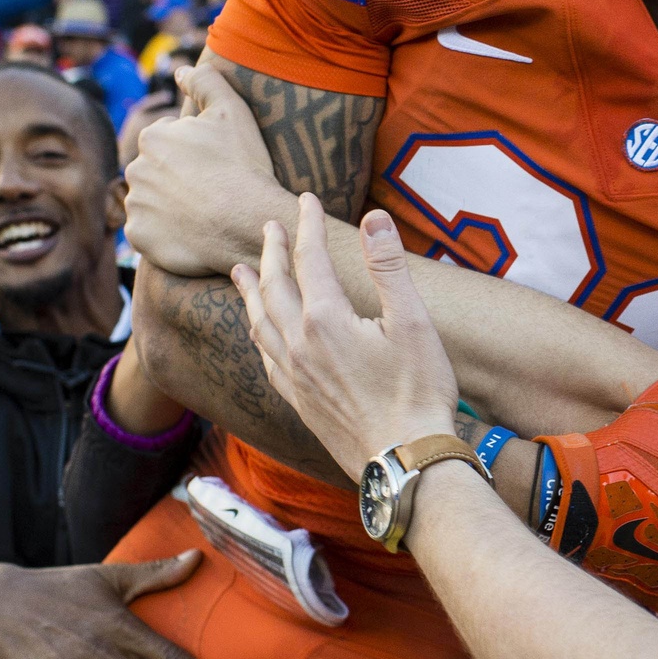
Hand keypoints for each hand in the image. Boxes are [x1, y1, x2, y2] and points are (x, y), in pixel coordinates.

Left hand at [124, 66, 289, 277]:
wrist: (246, 221)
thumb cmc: (242, 165)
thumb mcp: (232, 110)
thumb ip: (205, 81)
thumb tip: (179, 70)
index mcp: (152, 137)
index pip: (169, 142)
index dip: (195, 153)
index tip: (215, 165)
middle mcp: (135, 169)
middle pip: (156, 172)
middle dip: (176, 178)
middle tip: (209, 189)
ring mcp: (135, 205)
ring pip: (150, 202)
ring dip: (169, 206)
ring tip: (201, 213)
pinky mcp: (138, 236)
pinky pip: (148, 232)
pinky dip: (164, 233)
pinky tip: (190, 232)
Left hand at [231, 196, 462, 481]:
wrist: (404, 460)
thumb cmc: (418, 392)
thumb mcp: (413, 323)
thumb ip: (389, 267)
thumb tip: (374, 218)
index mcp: (326, 320)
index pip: (308, 258)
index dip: (306, 225)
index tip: (305, 198)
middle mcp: (298, 344)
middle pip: (274, 286)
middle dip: (270, 252)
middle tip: (268, 227)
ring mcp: (293, 375)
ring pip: (259, 322)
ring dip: (250, 291)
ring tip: (239, 271)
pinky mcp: (297, 400)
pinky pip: (263, 355)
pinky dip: (256, 331)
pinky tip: (259, 330)